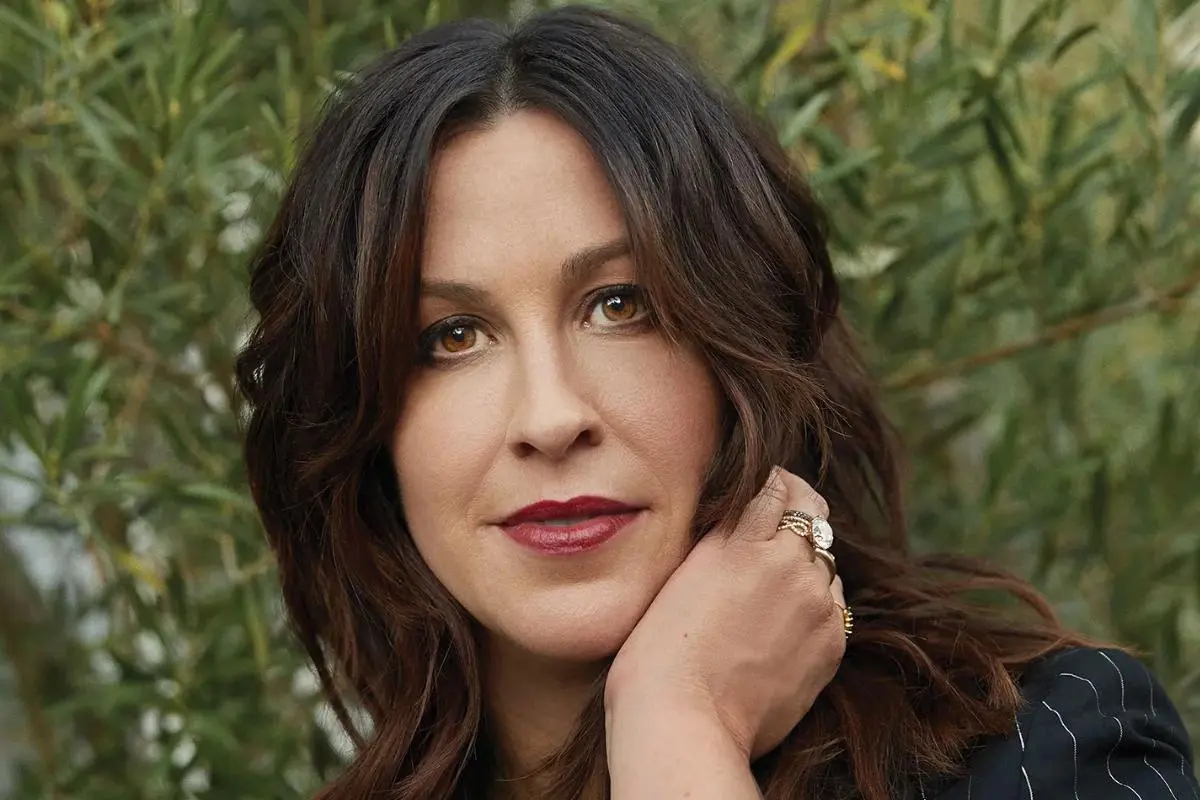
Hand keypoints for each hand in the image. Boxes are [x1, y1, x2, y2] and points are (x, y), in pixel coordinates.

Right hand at [605, 467, 846, 761]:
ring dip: (807, 566)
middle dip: (796, 516)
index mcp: (746, 537)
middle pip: (814, 516)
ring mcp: (818, 603)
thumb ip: (722, 538)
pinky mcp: (832, 642)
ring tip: (775, 590)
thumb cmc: (659, 649)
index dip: (776, 486)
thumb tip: (744, 516)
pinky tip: (785, 625)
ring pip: (826, 564)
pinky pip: (834, 607)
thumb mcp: (684, 571)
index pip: (780, 486)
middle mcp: (790, 561)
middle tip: (777, 529)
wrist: (684, 718)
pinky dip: (815, 606)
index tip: (770, 491)